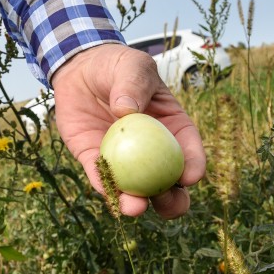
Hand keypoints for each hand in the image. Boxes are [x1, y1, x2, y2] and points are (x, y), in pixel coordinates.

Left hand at [50, 43, 204, 217]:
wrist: (80, 69)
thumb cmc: (116, 65)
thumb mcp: (132, 66)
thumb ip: (134, 83)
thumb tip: (127, 111)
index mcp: (171, 128)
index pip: (188, 151)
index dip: (193, 167)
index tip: (190, 177)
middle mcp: (150, 150)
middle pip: (168, 183)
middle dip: (172, 201)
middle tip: (166, 202)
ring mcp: (123, 159)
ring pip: (135, 190)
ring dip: (136, 204)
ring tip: (134, 208)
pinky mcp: (95, 160)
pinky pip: (101, 179)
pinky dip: (105, 189)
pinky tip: (108, 196)